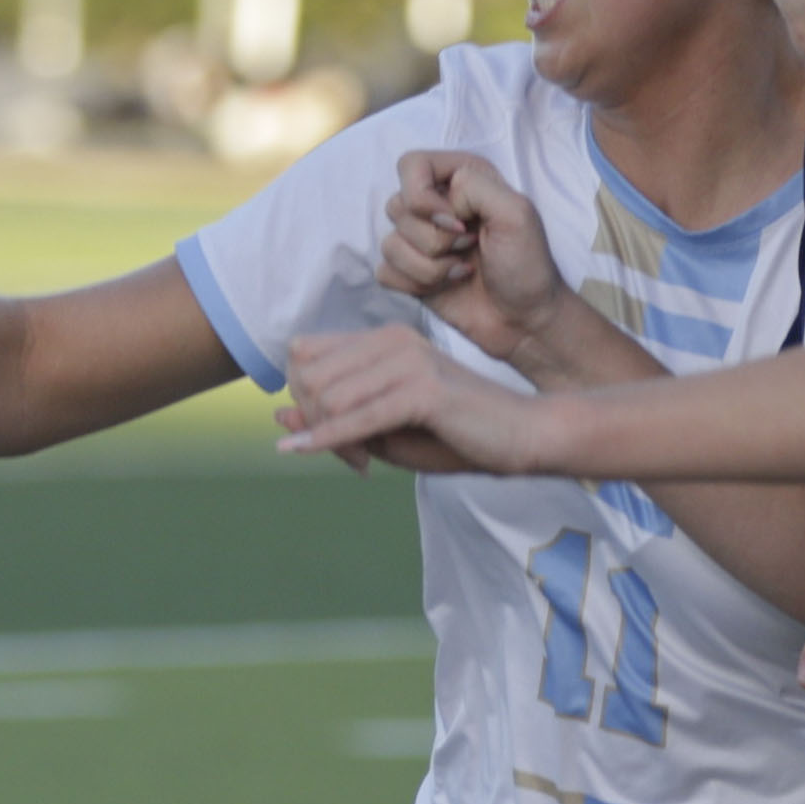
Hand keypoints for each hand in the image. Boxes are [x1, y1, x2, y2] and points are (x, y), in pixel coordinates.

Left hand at [277, 323, 543, 475]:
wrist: (526, 437)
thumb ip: (335, 419)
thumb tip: (278, 413)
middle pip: (309, 376)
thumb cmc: (460, 436)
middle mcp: (392, 341)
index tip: (332, 437)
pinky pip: (355, 418)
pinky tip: (300, 450)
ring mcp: (407, 362)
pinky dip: (324, 439)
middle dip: (314, 422)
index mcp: (383, 339)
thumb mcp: (387, 431)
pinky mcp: (422, 392)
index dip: (305, 399)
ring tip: (362, 463)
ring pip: (327, 397)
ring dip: (329, 439)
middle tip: (350, 458)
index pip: (306, 355)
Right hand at [377, 149, 582, 376]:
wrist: (525, 319)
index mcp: (461, 178)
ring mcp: (420, 240)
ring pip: (390, 244)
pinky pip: (385, 272)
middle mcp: (436, 204)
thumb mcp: (517, 213)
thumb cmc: (527, 266)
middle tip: (471, 248)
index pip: (411, 165)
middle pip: (397, 207)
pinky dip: (415, 284)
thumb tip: (440, 204)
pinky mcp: (411, 272)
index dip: (424, 197)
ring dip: (430, 267)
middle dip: (435, 239)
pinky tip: (446, 286)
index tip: (458, 223)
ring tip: (463, 271)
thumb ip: (476, 187)